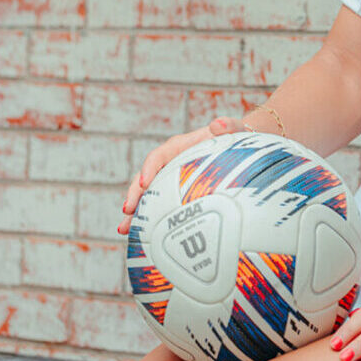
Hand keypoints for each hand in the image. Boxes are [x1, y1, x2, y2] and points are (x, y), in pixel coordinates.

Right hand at [118, 115, 244, 235]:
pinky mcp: (173, 193)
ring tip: (124, 229)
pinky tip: (139, 236)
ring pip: (147, 195)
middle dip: (135, 194)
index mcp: (178, 147)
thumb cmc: (232, 137)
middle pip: (145, 177)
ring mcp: (169, 179)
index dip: (149, 168)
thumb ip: (227, 126)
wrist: (236, 149)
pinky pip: (158, 206)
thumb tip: (218, 124)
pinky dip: (147, 220)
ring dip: (134, 212)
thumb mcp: (232, 130)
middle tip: (127, 210)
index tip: (145, 183)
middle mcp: (169, 163)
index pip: (158, 156)